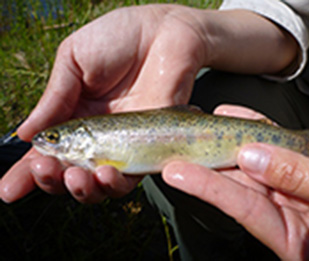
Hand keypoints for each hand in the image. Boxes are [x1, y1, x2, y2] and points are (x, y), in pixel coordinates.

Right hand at [0, 5, 297, 202]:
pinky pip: (132, 177)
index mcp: (74, 115)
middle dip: (53, 181)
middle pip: (71, 173)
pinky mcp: (151, 147)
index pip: (47, 151)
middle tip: (48, 170)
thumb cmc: (118, 38)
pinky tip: (104, 174)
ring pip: (100, 184)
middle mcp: (97, 136)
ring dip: (83, 190)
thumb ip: (54, 99)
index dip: (27, 172)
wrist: (165, 33)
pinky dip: (115, 184)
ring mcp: (124, 144)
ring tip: (75, 177)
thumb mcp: (73, 60)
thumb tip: (25, 136)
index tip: (8, 190)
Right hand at [162, 104, 308, 258]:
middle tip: (184, 138)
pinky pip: (246, 214)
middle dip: (216, 149)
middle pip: (250, 163)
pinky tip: (192, 182)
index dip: (247, 124)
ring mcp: (288, 212)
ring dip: (205, 176)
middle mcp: (298, 185)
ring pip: (240, 188)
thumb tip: (253, 156)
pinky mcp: (283, 241)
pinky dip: (218, 198)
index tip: (221, 112)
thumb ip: (304, 172)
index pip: (276, 137)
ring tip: (175, 164)